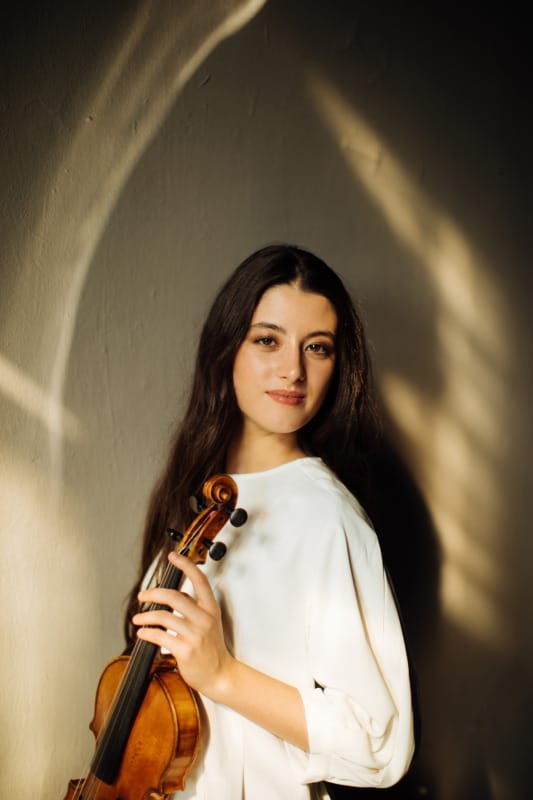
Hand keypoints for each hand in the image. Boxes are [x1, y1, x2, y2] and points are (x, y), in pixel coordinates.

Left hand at [132, 552, 233, 696]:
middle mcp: (204, 619)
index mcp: (211, 609)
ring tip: (138, 619)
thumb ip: (196, 607)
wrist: (220, 675)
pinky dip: (148, 633)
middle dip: (153, 593)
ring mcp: (195, 635)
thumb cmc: (212, 649)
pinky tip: (142, 633)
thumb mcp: (210, 622)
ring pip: (164, 617)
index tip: (173, 556)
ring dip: (145, 616)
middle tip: (142, 596)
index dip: (186, 565)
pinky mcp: (185, 650)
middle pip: (174, 596)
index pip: (200, 581)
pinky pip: (160, 636)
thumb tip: (179, 593)